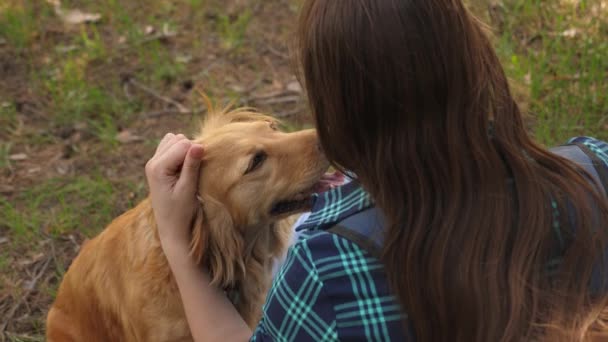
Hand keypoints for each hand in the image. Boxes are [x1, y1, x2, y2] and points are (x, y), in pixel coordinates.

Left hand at [145, 133, 203, 250]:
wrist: (171, 227)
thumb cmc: (181, 212)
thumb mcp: (188, 189)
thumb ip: (192, 166)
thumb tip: (199, 144)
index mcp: (157, 167)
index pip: (183, 144)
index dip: (197, 153)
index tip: (201, 170)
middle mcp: (152, 162)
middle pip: (178, 139)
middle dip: (191, 150)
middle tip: (194, 172)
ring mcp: (153, 162)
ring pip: (174, 140)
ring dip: (186, 150)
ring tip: (189, 170)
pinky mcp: (158, 164)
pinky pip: (171, 146)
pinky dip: (180, 152)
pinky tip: (184, 167)